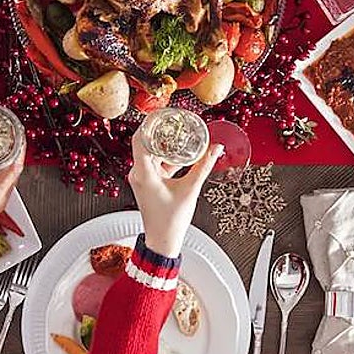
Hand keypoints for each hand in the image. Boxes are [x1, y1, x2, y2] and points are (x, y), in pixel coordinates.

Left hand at [129, 129, 223, 256]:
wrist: (163, 240)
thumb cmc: (172, 220)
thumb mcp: (190, 189)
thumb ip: (203, 167)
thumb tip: (215, 149)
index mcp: (143, 173)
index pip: (140, 139)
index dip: (149, 123)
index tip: (162, 113)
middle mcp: (138, 173)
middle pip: (145, 143)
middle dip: (161, 132)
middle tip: (175, 120)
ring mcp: (142, 178)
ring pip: (151, 154)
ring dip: (165, 145)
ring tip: (180, 133)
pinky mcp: (147, 183)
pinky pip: (155, 163)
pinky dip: (167, 157)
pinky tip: (181, 153)